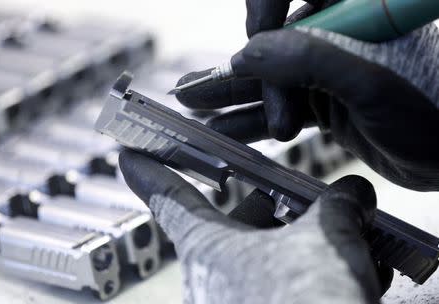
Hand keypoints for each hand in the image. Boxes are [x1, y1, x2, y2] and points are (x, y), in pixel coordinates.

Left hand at [119, 150, 389, 303]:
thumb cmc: (306, 303)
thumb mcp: (326, 239)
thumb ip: (338, 206)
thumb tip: (355, 192)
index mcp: (207, 247)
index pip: (167, 196)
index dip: (149, 170)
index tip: (128, 153)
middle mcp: (212, 278)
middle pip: (233, 223)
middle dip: (269, 206)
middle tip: (297, 195)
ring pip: (267, 256)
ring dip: (304, 241)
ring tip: (344, 233)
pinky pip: (282, 288)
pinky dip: (312, 274)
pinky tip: (356, 273)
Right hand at [175, 2, 438, 190]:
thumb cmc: (429, 116)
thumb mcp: (370, 84)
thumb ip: (310, 61)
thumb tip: (248, 54)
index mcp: (345, 18)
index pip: (287, 5)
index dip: (260, 21)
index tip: (242, 59)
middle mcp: (329, 42)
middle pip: (267, 50)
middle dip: (228, 74)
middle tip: (188, 92)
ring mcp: (322, 76)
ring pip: (266, 84)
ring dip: (229, 99)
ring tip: (191, 108)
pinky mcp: (322, 106)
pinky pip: (277, 110)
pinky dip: (251, 123)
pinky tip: (223, 132)